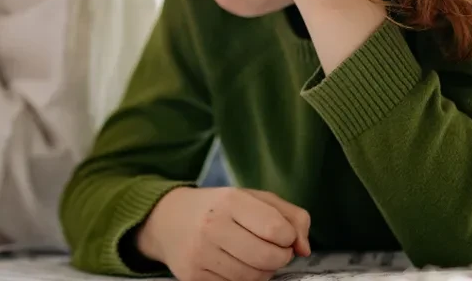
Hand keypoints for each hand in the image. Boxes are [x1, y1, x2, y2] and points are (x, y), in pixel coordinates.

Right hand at [136, 187, 311, 280]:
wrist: (167, 219)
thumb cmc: (218, 208)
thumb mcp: (253, 198)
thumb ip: (290, 216)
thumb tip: (304, 248)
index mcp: (230, 201)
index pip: (276, 229)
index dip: (288, 237)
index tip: (281, 235)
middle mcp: (212, 226)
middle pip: (268, 257)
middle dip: (279, 257)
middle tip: (272, 250)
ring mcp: (201, 253)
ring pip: (253, 277)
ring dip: (262, 271)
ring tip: (252, 257)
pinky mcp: (193, 276)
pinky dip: (241, 279)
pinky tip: (234, 265)